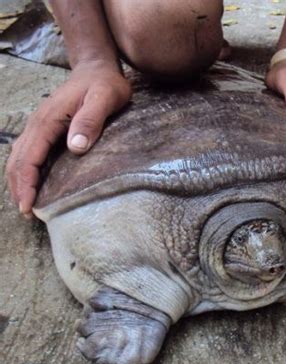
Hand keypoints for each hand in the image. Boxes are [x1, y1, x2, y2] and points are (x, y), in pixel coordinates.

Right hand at [7, 60, 130, 217]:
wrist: (97, 68)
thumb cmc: (105, 84)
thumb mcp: (105, 98)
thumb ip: (91, 120)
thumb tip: (75, 146)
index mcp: (48, 119)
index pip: (30, 156)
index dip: (27, 183)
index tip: (28, 206)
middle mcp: (38, 123)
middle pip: (19, 159)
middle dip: (19, 187)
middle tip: (27, 213)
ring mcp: (40, 125)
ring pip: (20, 156)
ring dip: (19, 180)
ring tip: (26, 204)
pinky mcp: (46, 128)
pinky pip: (29, 151)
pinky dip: (26, 169)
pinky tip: (33, 183)